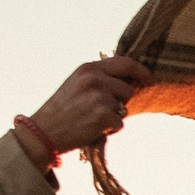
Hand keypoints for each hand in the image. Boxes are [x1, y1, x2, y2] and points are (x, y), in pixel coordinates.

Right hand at [20, 55, 150, 156]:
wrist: (44, 132)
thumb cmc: (62, 111)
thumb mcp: (77, 84)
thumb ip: (99, 79)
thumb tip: (129, 82)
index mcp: (88, 68)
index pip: (125, 62)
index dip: (141, 71)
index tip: (150, 80)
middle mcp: (94, 78)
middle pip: (127, 88)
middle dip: (122, 102)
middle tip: (103, 110)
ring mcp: (99, 96)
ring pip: (124, 108)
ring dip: (114, 117)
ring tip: (92, 119)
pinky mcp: (102, 114)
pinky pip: (120, 123)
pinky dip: (110, 129)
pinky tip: (92, 128)